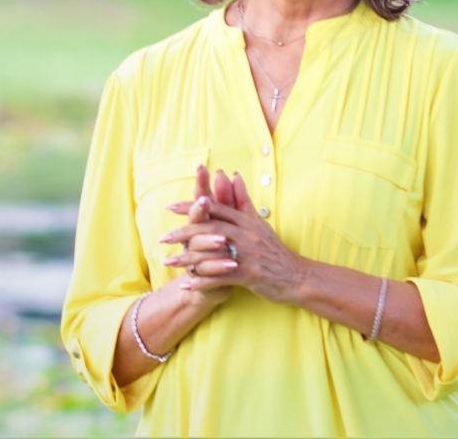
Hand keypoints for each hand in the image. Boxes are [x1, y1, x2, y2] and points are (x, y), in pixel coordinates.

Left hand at [161, 173, 304, 303]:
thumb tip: (234, 174)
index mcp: (246, 220)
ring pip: (213, 253)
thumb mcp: (259, 221)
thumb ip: (243, 199)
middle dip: (184, 233)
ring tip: (168, 262)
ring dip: (188, 259)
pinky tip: (186, 284)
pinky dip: (202, 282)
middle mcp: (246, 234)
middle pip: (210, 229)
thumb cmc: (272, 248)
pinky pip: (221, 278)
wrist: (295, 275)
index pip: (215, 208)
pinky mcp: (249, 274)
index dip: (192, 207)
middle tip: (163, 238)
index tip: (170, 207)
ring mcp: (247, 254)